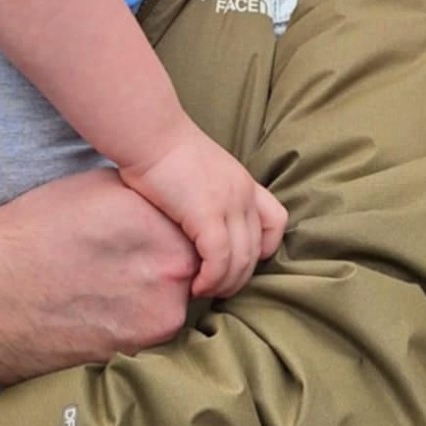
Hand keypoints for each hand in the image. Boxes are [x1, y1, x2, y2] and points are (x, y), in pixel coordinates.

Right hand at [0, 171, 200, 380]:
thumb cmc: (35, 231)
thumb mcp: (103, 188)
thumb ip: (152, 202)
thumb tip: (175, 210)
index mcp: (169, 237)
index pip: (198, 234)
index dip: (170, 233)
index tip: (146, 235)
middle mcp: (170, 286)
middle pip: (187, 276)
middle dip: (162, 269)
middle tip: (121, 263)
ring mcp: (149, 331)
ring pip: (166, 311)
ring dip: (146, 302)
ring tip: (103, 288)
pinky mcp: (125, 363)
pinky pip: (141, 341)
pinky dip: (124, 329)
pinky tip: (93, 313)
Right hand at [122, 122, 286, 300]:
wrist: (149, 133)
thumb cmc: (161, 153)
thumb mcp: (199, 175)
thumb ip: (208, 200)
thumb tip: (196, 233)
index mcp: (244, 183)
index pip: (276, 222)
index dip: (262, 249)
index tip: (234, 262)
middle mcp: (244, 193)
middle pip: (258, 250)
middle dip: (239, 277)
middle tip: (214, 290)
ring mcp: (229, 203)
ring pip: (242, 260)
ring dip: (224, 284)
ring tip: (202, 292)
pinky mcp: (207, 213)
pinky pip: (220, 259)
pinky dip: (211, 279)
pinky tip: (195, 285)